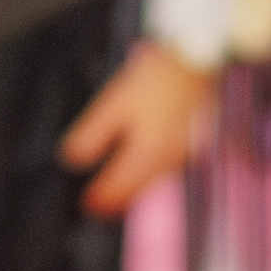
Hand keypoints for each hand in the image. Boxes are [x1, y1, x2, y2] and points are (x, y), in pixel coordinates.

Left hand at [56, 42, 214, 218]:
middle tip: (100, 209)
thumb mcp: (115, 103)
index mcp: (147, 152)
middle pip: (139, 188)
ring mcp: (184, 151)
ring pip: (155, 180)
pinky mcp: (192, 140)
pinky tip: (147, 171)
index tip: (86, 205)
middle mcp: (168, 158)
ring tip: (120, 196)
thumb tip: (72, 158)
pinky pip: (168, 169)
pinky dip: (153, 177)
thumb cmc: (157, 78)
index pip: (119, 184)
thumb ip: (93, 133)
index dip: (101, 197)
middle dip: (118, 200)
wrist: (197, 61)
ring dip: (136, 191)